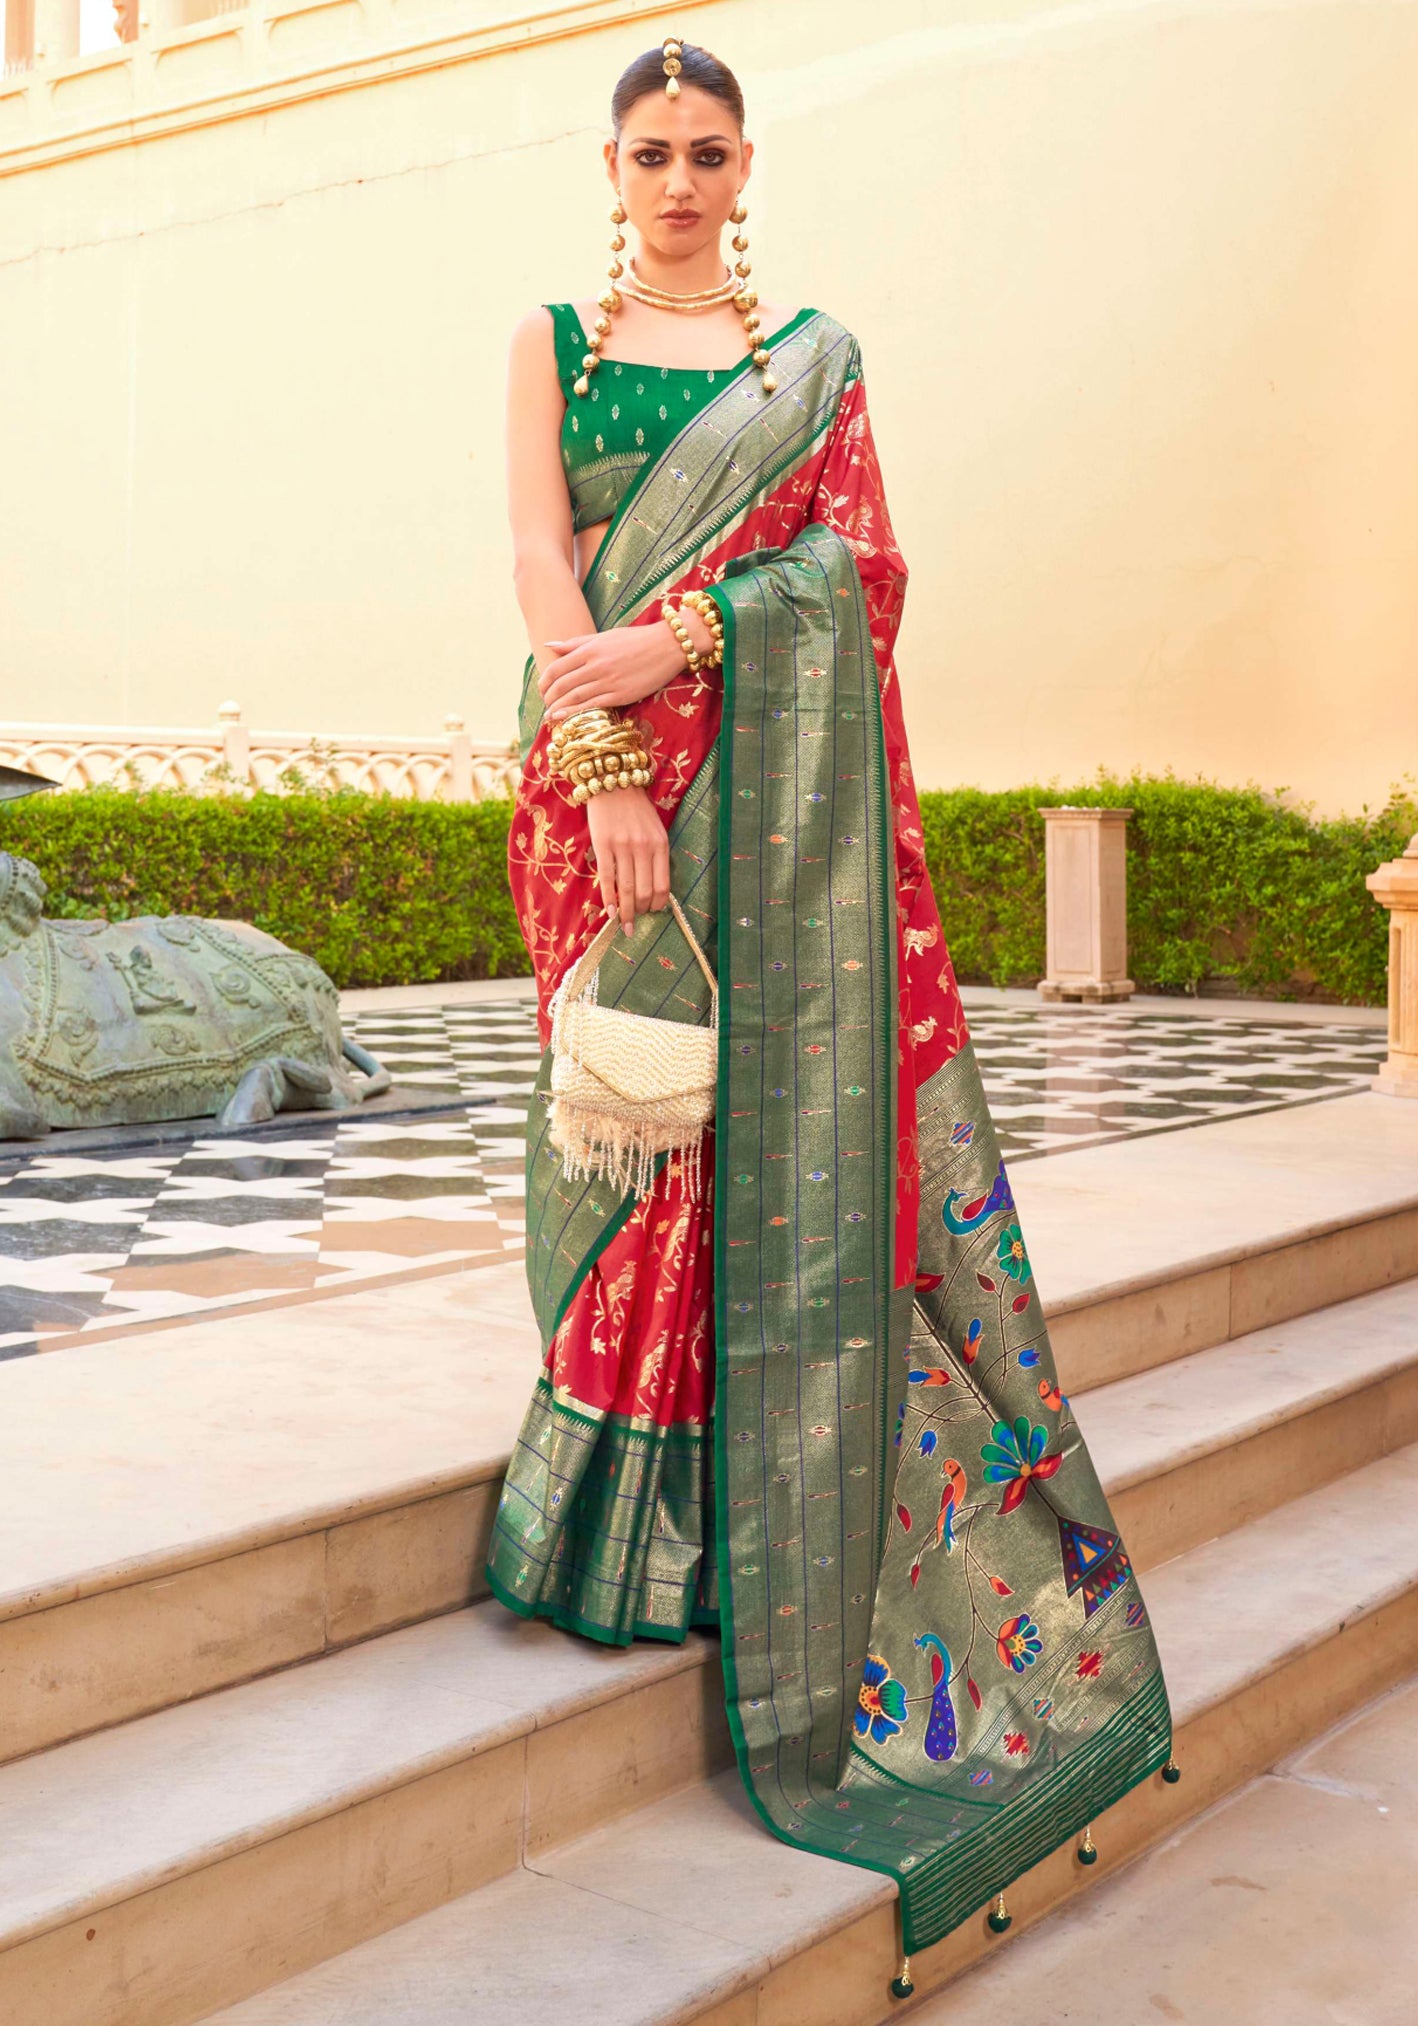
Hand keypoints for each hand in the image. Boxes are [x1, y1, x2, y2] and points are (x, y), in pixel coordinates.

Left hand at [539, 609, 714, 718]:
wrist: (667, 646)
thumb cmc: (636, 640)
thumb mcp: (604, 636)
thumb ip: (576, 643)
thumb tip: (549, 645)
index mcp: (590, 649)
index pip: (557, 667)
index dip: (545, 681)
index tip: (542, 689)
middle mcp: (596, 665)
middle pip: (562, 684)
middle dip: (549, 697)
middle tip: (545, 704)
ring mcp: (608, 681)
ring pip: (574, 697)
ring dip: (558, 708)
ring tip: (550, 716)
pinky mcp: (621, 695)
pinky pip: (593, 706)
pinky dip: (575, 714)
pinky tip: (564, 720)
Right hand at [586, 784, 670, 935]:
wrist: (612, 780)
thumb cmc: (635, 807)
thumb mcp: (655, 828)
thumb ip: (656, 854)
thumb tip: (652, 887)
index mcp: (660, 845)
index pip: (662, 885)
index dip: (658, 905)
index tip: (652, 913)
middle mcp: (643, 848)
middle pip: (645, 891)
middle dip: (640, 912)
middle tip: (635, 923)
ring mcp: (622, 847)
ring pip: (626, 889)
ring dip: (626, 913)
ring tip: (624, 926)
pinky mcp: (602, 845)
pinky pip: (607, 879)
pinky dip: (609, 900)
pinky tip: (610, 913)